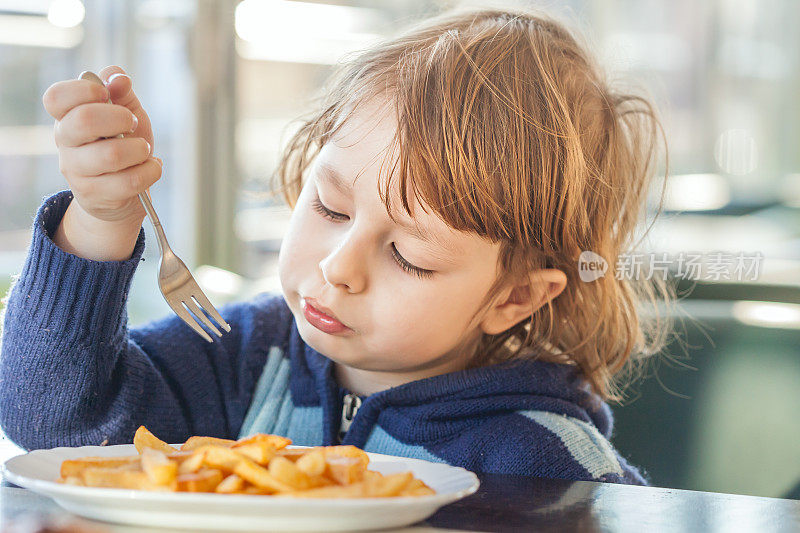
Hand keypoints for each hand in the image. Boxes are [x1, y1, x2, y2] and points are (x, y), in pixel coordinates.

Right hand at [43, 66, 161, 259]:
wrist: (122, 191)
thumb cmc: (121, 143)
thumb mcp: (125, 111)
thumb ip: (121, 91)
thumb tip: (119, 78)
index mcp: (66, 117)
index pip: (56, 97)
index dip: (84, 90)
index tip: (106, 95)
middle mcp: (65, 143)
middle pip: (84, 120)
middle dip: (120, 117)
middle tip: (132, 123)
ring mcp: (76, 172)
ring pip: (112, 154)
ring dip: (139, 149)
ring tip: (143, 149)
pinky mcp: (94, 195)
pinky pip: (130, 180)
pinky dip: (151, 171)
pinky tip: (150, 167)